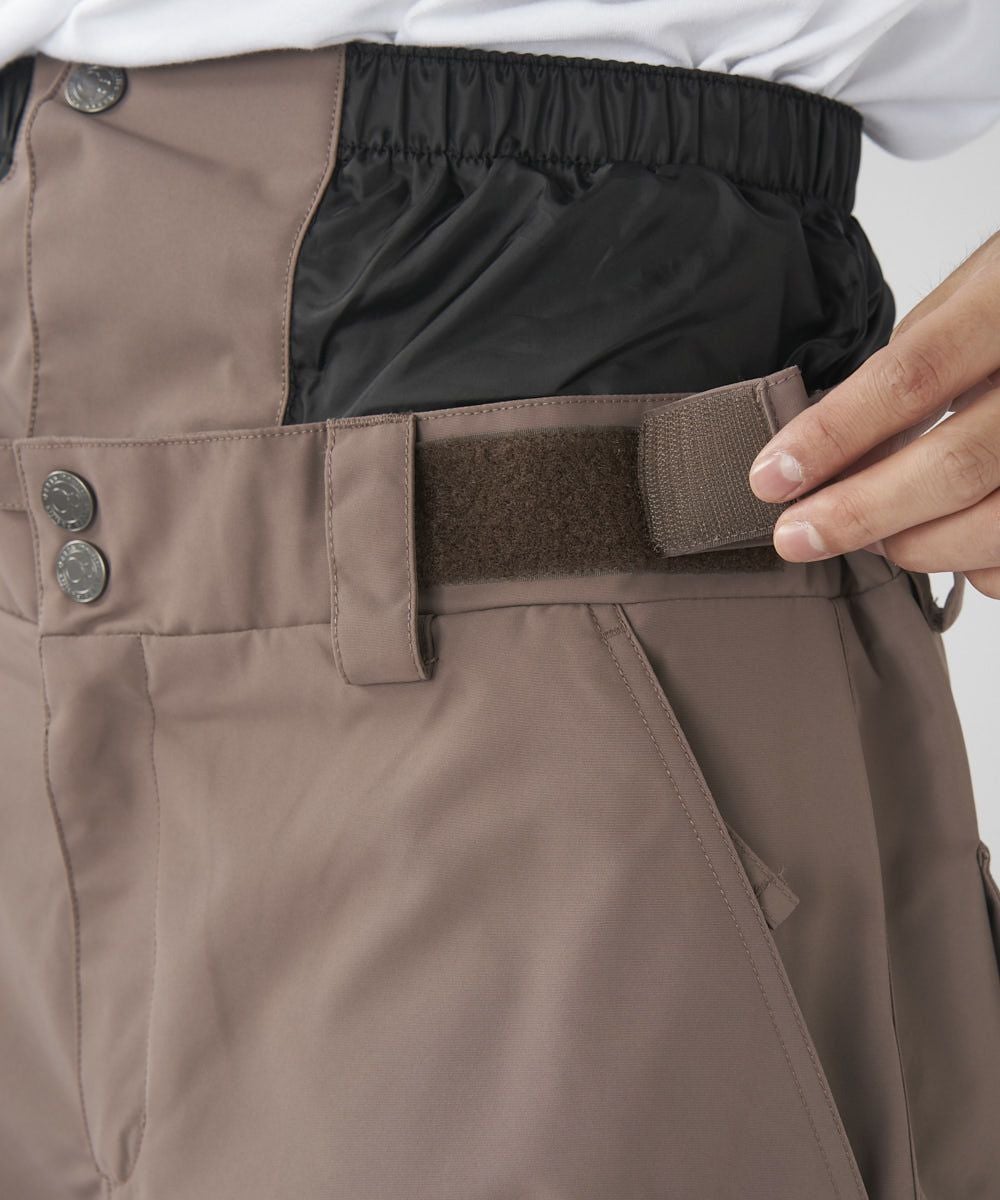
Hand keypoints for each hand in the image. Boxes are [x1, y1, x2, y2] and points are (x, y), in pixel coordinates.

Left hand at [747, 229, 999, 599]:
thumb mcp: (971, 294)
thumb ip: (911, 364)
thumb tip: (829, 448)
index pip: (911, 376)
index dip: (833, 435)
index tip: (770, 479)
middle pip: (956, 465)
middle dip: (861, 512)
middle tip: (796, 536)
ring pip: (998, 522)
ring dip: (918, 544)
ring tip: (873, 539)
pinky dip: (981, 563)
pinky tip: (952, 544)